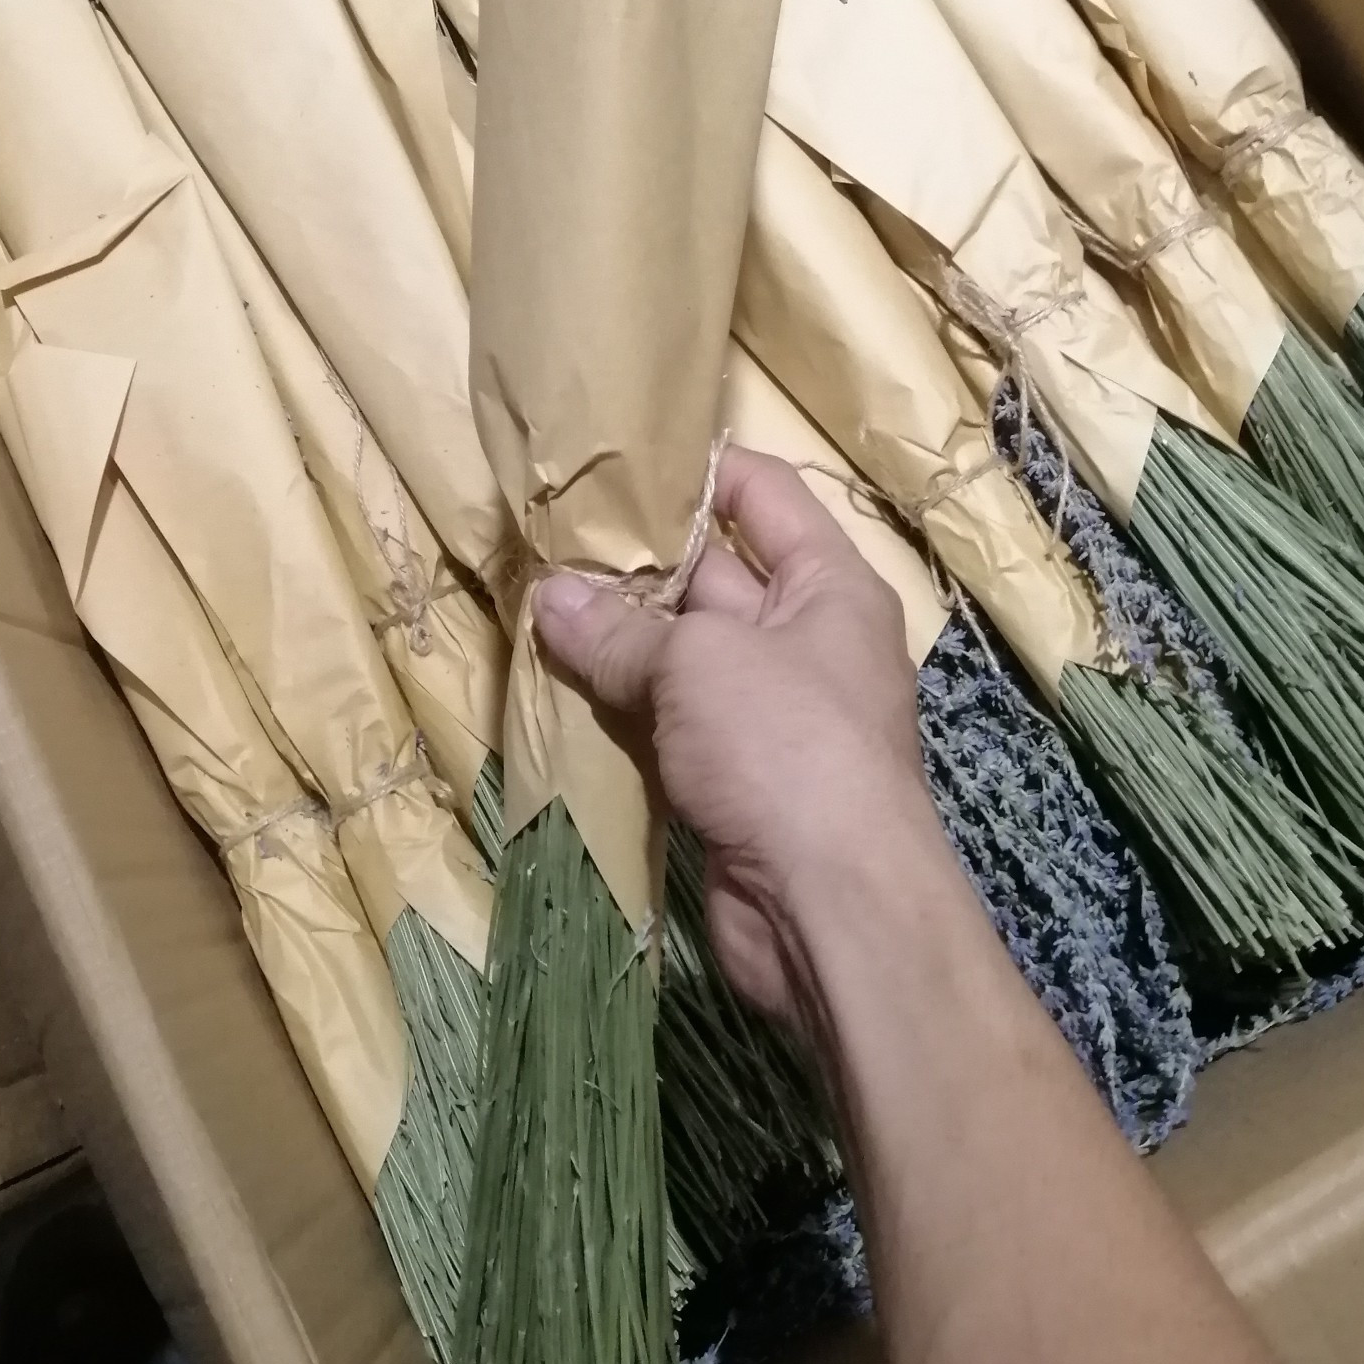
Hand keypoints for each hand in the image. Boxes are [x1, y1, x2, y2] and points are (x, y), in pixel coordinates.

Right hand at [534, 444, 950, 1026]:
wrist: (832, 910)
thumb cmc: (787, 747)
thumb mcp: (699, 663)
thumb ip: (621, 628)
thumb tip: (550, 596)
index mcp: (829, 586)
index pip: (764, 495)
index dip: (696, 469)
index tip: (615, 454)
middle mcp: (807, 641)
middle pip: (714, 576)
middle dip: (636, 562)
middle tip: (543, 537)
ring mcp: (771, 717)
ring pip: (682, 656)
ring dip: (617, 640)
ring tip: (531, 605)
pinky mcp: (734, 783)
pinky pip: (669, 724)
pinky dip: (620, 708)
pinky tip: (554, 688)